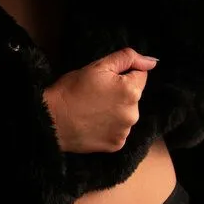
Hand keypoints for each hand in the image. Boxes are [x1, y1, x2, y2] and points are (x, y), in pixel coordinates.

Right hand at [43, 48, 158, 153]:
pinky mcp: (116, 145)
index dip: (122, 74)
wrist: (51, 119)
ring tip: (93, 109)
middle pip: (134, 96)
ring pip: (126, 114)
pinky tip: (94, 123)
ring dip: (116, 111)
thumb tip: (151, 62)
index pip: (140, 75)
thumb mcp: (98, 66)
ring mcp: (125, 131)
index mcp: (131, 91)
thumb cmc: (72, 89)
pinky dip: (110, 127)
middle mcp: (133, 113)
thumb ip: (127, 58)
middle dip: (120, 93)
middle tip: (96, 94)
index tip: (105, 79)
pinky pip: (119, 131)